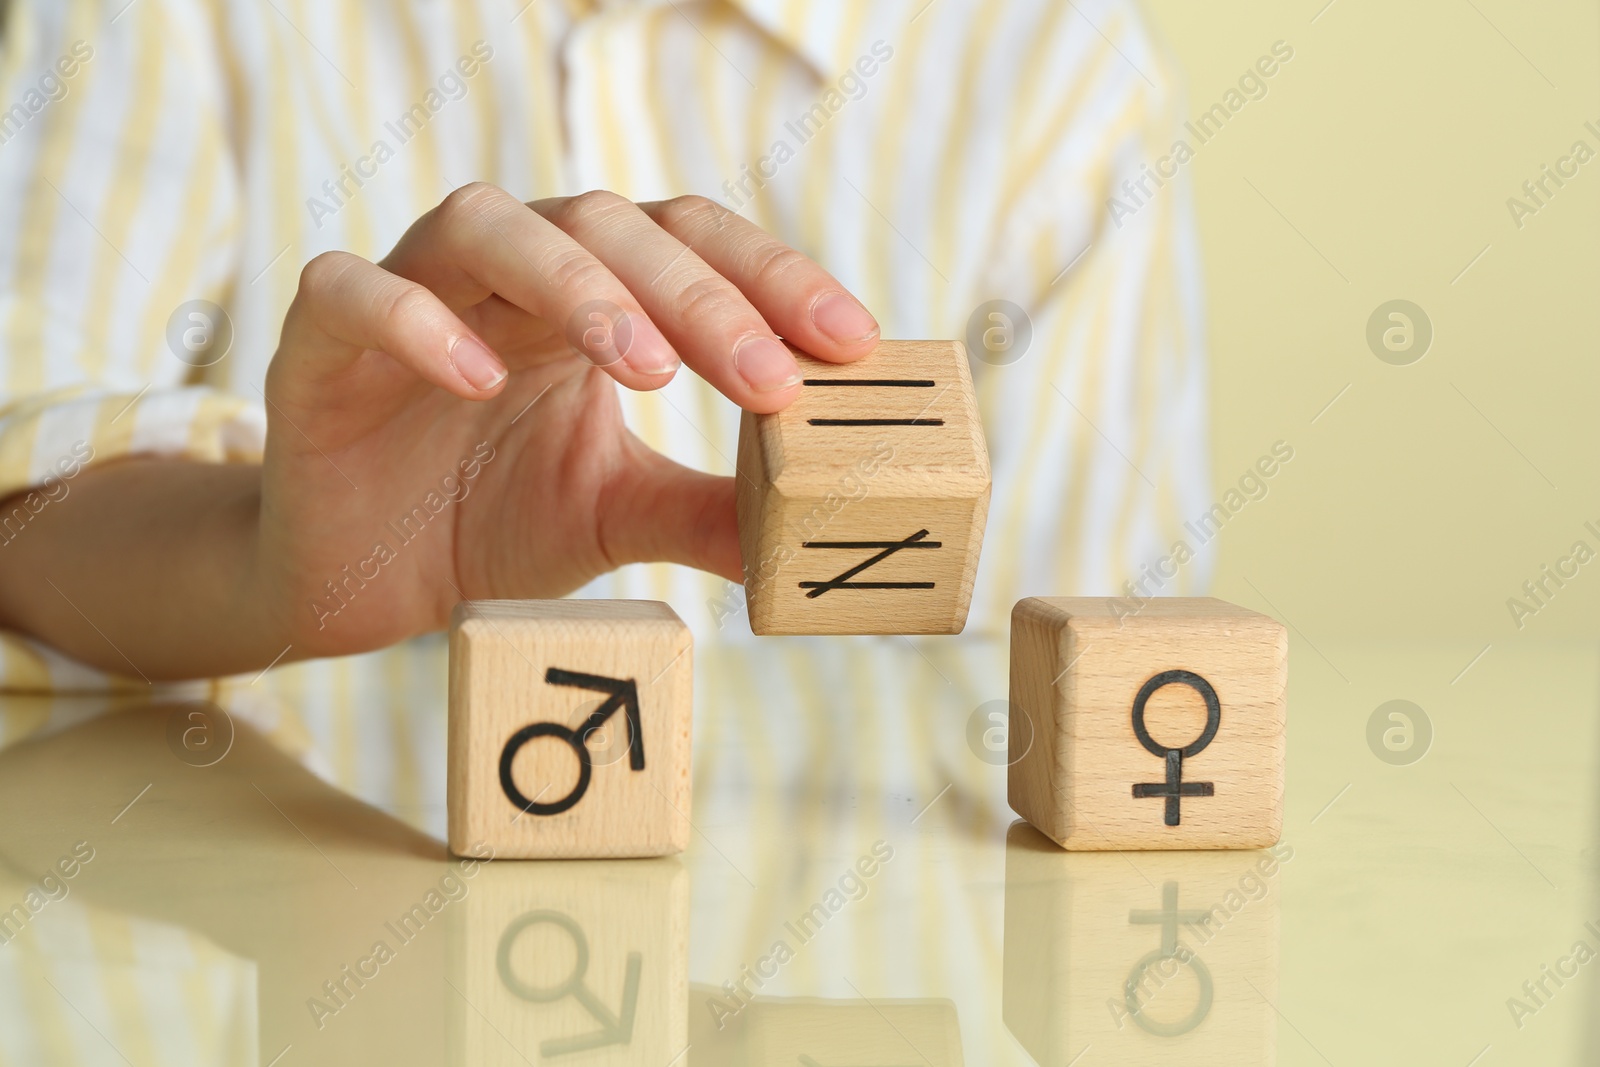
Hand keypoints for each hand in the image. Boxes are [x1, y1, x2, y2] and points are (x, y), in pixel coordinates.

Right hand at [258, 185, 879, 657]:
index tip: (850, 343)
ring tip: (649, 365)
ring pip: (488, 226)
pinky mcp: (317, 341)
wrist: (357, 582)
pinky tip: (482, 379)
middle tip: (768, 377)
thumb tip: (810, 531)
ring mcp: (411, 292)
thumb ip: (706, 508)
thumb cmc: (487, 520)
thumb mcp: (615, 512)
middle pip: (608, 226)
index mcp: (587, 297)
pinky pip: (353, 292)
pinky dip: (417, 323)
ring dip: (578, 285)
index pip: (689, 244)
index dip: (771, 279)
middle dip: (700, 297)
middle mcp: (506, 274)